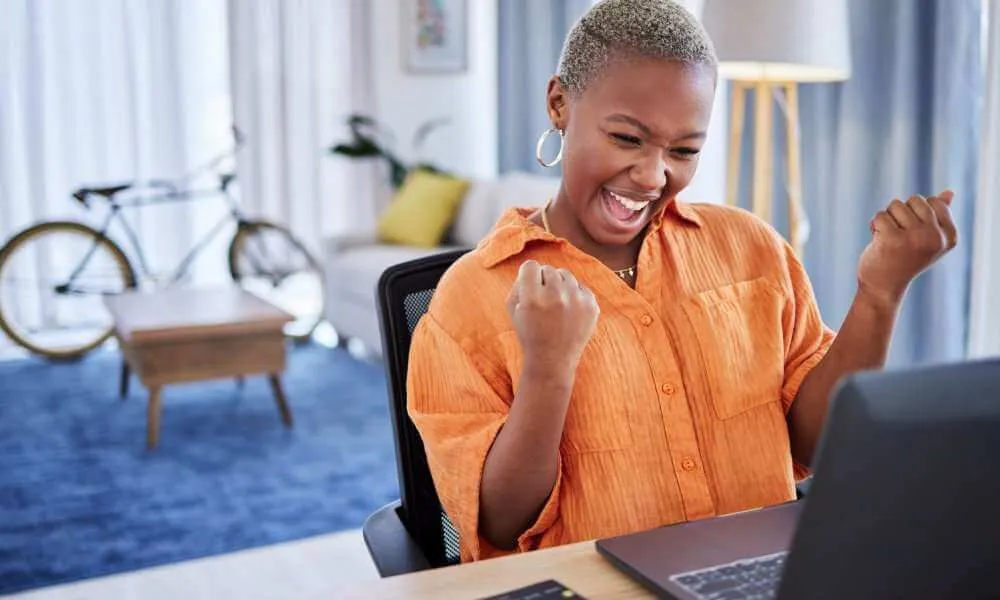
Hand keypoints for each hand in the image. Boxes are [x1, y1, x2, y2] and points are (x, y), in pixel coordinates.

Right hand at [506, 260, 599, 373]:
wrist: (552, 361)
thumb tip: (533, 268)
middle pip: (548, 269)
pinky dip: (574, 295)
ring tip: (556, 305)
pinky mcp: (591, 306)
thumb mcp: (513, 310)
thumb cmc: (530, 334)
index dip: (528, 276)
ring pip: (566, 275)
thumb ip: (518, 284)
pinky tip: (568, 312)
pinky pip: (581, 286)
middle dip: (544, 281)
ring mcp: (576, 301)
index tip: (529, 288)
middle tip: (543, 300)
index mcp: (532, 298)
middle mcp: (555, 296)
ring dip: (559, 285)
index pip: (531, 266)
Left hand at [857, 191, 957, 306]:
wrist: (884, 287)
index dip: (917, 212)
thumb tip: (949, 193)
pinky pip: (880, 215)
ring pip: (896, 205)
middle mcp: (936, 237)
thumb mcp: (927, 239)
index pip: (935, 202)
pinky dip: (875, 224)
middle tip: (899, 234)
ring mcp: (915, 238)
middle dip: (901, 213)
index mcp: (949, 236)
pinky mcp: (893, 240)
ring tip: (888, 237)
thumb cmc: (904, 259)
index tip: (914, 233)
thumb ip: (938, 216)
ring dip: (887, 218)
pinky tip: (878, 240)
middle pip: (915, 200)